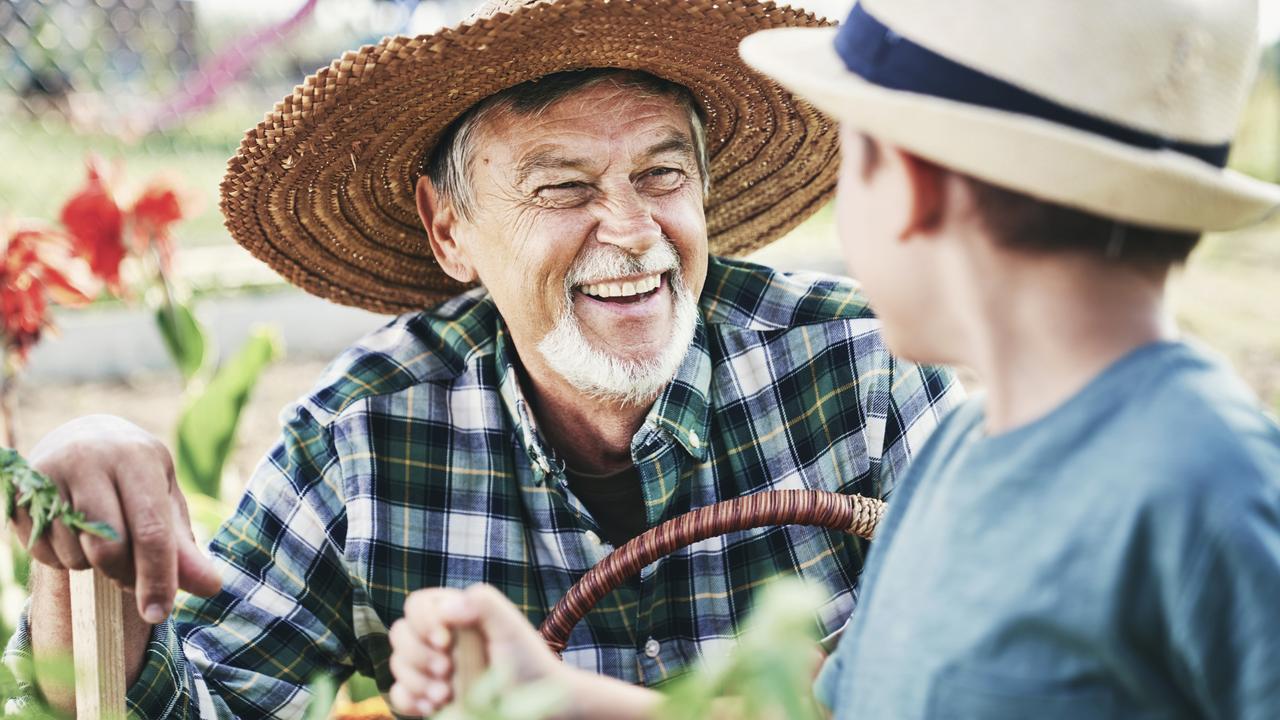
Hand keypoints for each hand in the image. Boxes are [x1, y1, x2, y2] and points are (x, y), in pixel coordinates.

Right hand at [13, 415, 221, 622]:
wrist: (82, 439)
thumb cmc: (135, 478)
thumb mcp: (166, 500)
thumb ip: (184, 546)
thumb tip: (210, 587)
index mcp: (135, 456)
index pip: (150, 529)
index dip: (158, 577)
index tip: (159, 613)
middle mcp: (88, 459)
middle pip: (109, 548)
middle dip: (126, 576)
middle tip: (132, 576)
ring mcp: (47, 475)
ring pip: (75, 555)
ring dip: (94, 568)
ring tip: (102, 539)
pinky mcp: (18, 496)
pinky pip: (43, 554)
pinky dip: (64, 560)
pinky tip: (73, 536)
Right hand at [389, 584, 564, 716]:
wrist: (538, 703)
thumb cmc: (526, 660)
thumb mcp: (510, 626)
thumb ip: (483, 603)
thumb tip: (447, 608)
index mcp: (455, 614)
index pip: (417, 604)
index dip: (422, 621)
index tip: (445, 641)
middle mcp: (438, 637)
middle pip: (399, 634)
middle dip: (418, 655)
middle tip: (447, 670)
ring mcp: (430, 667)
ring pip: (397, 664)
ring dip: (416, 680)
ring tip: (446, 694)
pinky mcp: (427, 694)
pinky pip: (398, 694)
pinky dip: (409, 700)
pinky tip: (432, 706)